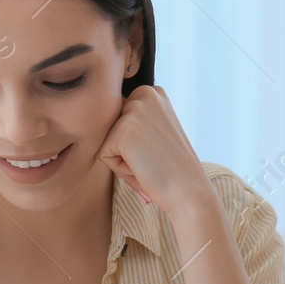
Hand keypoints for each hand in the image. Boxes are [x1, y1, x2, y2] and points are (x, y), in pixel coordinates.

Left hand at [96, 85, 213, 218]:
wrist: (190, 191)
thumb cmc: (172, 167)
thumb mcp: (155, 130)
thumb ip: (134, 119)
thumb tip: (94, 111)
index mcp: (152, 92)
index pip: (118, 116)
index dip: (133, 141)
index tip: (157, 149)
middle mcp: (144, 93)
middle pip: (109, 126)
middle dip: (125, 149)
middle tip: (154, 159)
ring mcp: (134, 110)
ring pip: (106, 140)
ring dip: (122, 159)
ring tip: (149, 163)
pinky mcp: (123, 130)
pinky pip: (104, 154)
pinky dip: (120, 169)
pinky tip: (143, 169)